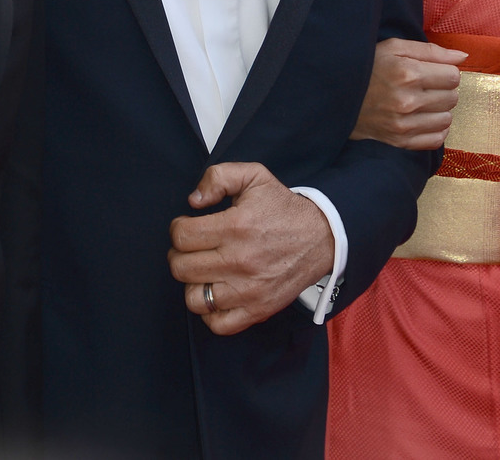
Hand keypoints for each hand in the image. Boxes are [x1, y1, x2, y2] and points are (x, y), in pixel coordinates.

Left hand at [168, 163, 334, 334]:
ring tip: (204, 271)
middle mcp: (240, 261)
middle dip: (179, 255)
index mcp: (237, 226)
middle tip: (191, 249)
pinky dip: (210, 312)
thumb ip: (218, 177)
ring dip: (193, 283)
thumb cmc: (283, 208)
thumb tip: (193, 201)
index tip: (187, 226)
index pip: (182, 236)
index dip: (177, 229)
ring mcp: (249, 290)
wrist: (322, 238)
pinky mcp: (258, 310)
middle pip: (181, 268)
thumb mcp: (254, 176)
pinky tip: (216, 292)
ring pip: (194, 299)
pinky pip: (218, 324)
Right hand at [351, 36, 465, 148]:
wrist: (337, 97)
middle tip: (425, 85)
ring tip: (422, 102)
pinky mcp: (400, 141)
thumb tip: (462, 57)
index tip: (433, 71)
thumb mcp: (394, 48)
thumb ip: (431, 51)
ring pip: (447, 119)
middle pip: (452, 97)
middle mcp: (408, 101)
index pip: (453, 76)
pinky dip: (435, 129)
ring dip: (439, 109)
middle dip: (443, 89)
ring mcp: (404, 125)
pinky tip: (422, 118)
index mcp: (407, 73)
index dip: (445, 71)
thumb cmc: (368, 67)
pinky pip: (436, 139)